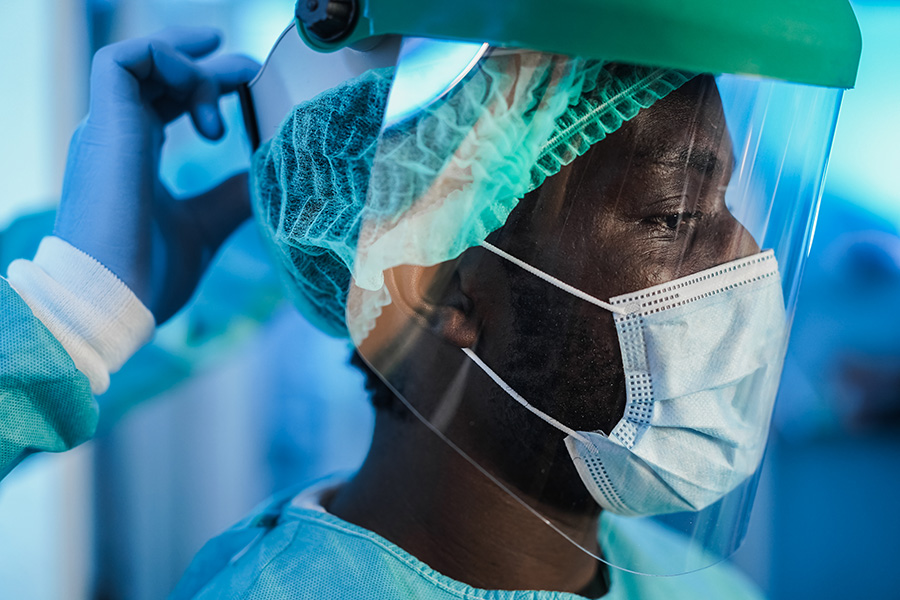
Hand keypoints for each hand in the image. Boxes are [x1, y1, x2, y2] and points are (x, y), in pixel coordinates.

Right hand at [55, 27, 259, 322]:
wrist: (112, 302)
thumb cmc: (148, 277)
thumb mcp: (205, 227)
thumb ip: (230, 198)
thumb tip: (264, 177)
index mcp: (134, 155)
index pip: (163, 99)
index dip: (202, 83)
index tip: (246, 80)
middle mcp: (116, 135)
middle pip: (154, 73)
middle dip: (206, 62)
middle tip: (251, 68)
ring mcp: (107, 128)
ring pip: (138, 57)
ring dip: (193, 64)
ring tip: (235, 89)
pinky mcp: (104, 125)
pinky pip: (123, 59)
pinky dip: (170, 60)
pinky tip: (208, 103)